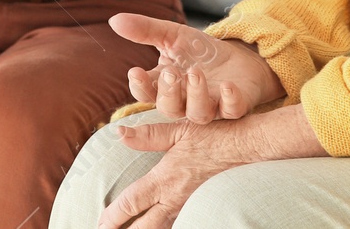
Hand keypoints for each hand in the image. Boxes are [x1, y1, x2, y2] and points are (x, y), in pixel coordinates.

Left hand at [100, 107, 326, 228]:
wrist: (250, 147)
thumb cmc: (215, 134)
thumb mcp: (179, 129)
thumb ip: (147, 135)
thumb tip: (119, 133)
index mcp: (164, 178)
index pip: (131, 203)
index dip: (113, 216)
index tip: (100, 223)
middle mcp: (175, 197)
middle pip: (145, 226)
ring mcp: (191, 205)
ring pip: (163, 227)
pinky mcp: (204, 206)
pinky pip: (181, 222)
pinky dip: (168, 227)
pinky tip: (165, 225)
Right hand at [110, 13, 285, 122]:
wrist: (240, 56)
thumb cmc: (201, 51)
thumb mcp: (173, 35)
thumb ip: (145, 30)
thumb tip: (113, 20)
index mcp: (166, 86)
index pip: (146, 93)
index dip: (139, 86)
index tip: (135, 71)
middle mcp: (185, 101)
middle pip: (169, 109)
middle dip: (168, 92)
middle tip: (170, 73)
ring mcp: (211, 106)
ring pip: (197, 114)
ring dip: (196, 95)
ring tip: (195, 74)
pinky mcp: (235, 105)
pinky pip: (231, 110)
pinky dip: (230, 100)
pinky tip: (228, 86)